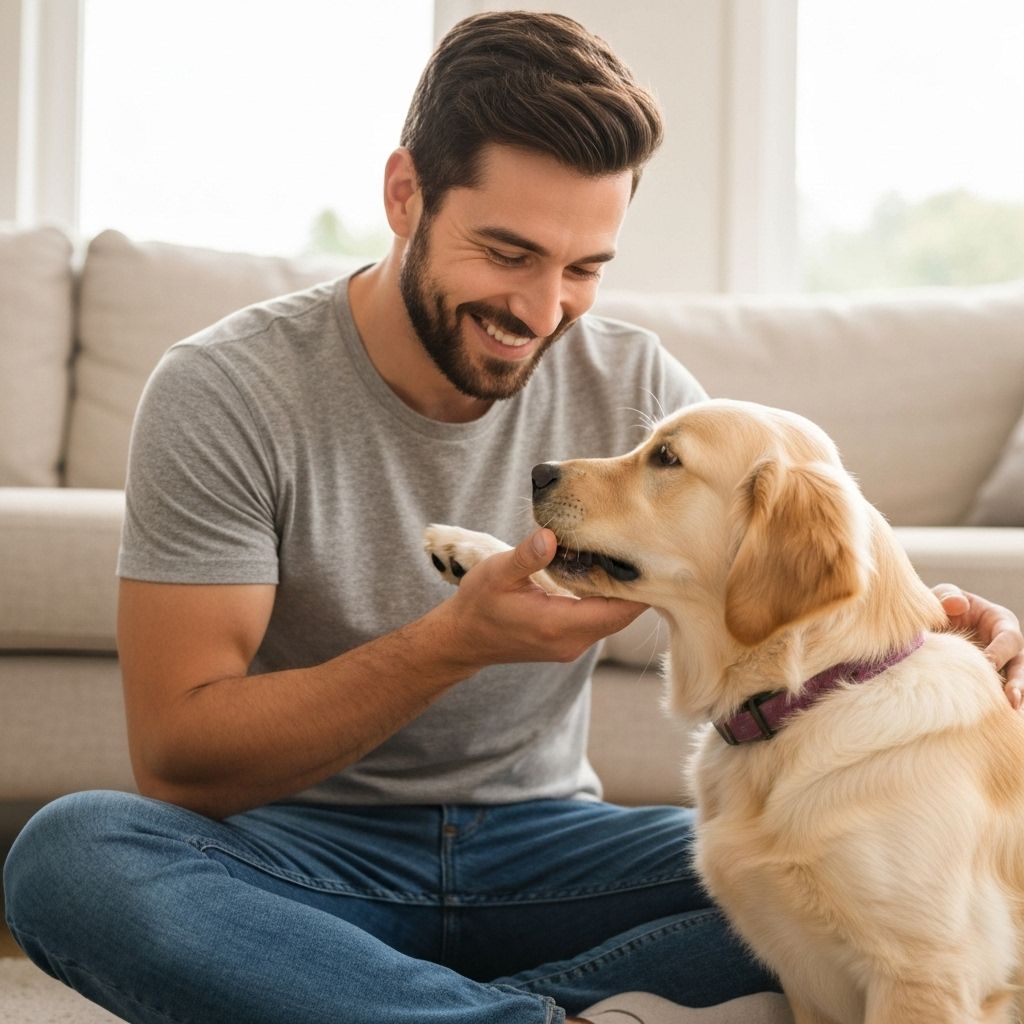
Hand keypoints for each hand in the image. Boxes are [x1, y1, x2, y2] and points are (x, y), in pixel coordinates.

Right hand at [440, 528, 648, 669]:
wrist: (463, 639)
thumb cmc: (479, 604)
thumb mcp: (497, 573)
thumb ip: (527, 556)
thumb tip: (550, 535)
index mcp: (558, 625)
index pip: (619, 610)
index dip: (640, 584)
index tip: (649, 553)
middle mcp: (572, 641)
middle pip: (624, 614)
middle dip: (637, 583)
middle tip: (646, 545)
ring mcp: (572, 644)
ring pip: (614, 618)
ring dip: (623, 589)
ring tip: (630, 552)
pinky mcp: (569, 640)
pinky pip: (601, 619)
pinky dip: (608, 596)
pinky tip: (607, 569)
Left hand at [933, 585, 1023, 707]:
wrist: (931, 624)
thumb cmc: (941, 606)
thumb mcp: (942, 596)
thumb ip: (948, 596)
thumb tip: (957, 605)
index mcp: (1001, 622)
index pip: (1009, 638)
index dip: (1000, 651)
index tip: (987, 664)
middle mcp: (1007, 646)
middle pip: (1019, 666)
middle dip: (1017, 682)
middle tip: (1011, 698)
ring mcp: (1001, 665)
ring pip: (1013, 684)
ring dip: (1012, 699)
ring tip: (1011, 715)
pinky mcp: (990, 680)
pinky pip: (996, 694)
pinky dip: (996, 707)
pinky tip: (993, 723)